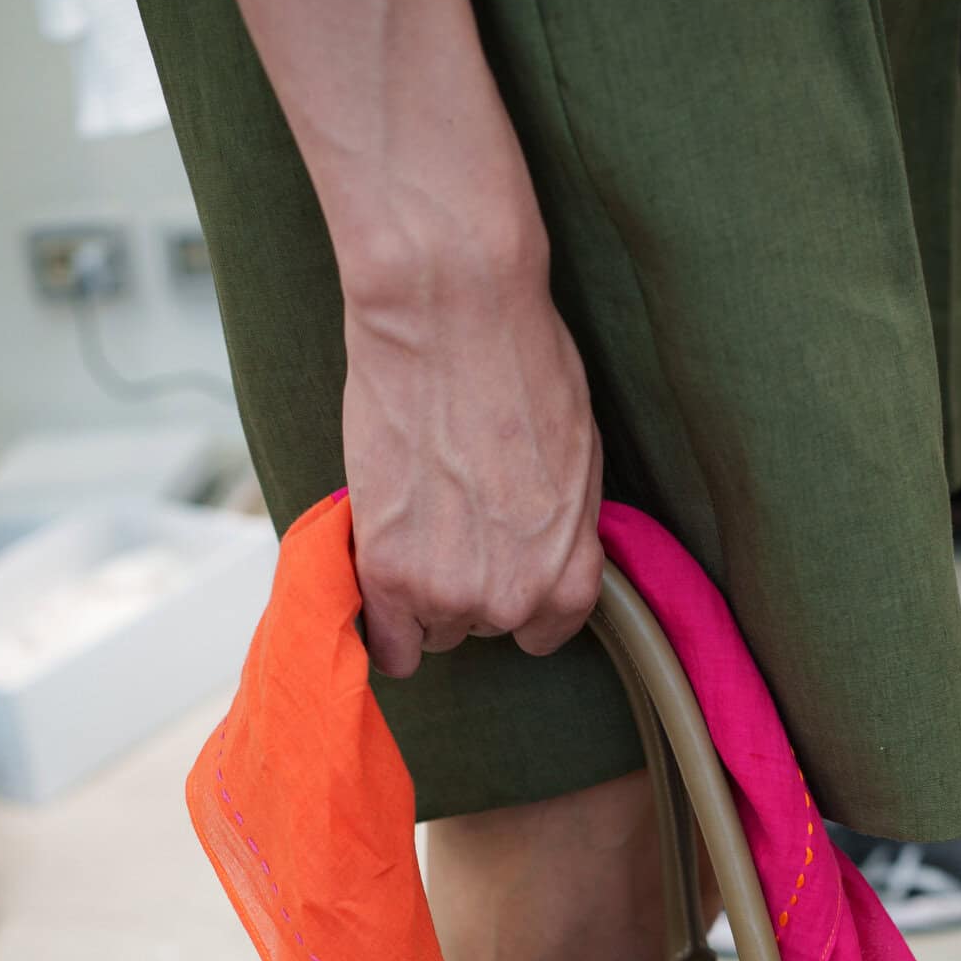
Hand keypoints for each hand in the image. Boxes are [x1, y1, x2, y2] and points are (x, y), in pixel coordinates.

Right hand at [340, 245, 603, 679]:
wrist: (452, 316)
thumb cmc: (521, 364)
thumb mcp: (578, 457)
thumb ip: (560, 526)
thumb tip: (540, 542)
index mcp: (572, 574)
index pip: (546, 630)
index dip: (519, 594)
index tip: (498, 566)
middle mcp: (515, 599)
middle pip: (483, 625)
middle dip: (467, 582)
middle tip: (449, 518)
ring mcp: (448, 591)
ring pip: (431, 627)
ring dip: (420, 588)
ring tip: (414, 520)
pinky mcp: (386, 571)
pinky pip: (387, 644)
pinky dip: (384, 623)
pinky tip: (382, 582)